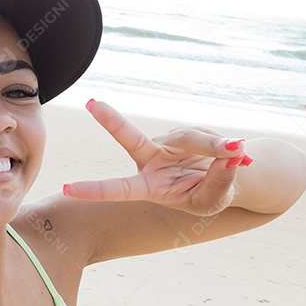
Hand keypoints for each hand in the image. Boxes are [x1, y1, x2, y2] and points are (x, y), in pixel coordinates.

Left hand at [62, 99, 251, 215]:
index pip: (120, 189)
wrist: (227, 176)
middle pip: (133, 140)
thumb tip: (229, 156)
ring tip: (237, 151)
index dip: (96, 190)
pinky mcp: (184, 131)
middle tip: (92, 104)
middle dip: (112, 122)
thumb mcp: (214, 200)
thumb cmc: (211, 195)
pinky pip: (206, 134)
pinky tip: (237, 151)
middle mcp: (151, 161)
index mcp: (149, 187)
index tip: (68, 189)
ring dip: (215, 146)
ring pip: (188, 138)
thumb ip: (218, 182)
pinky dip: (223, 144)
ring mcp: (166, 143)